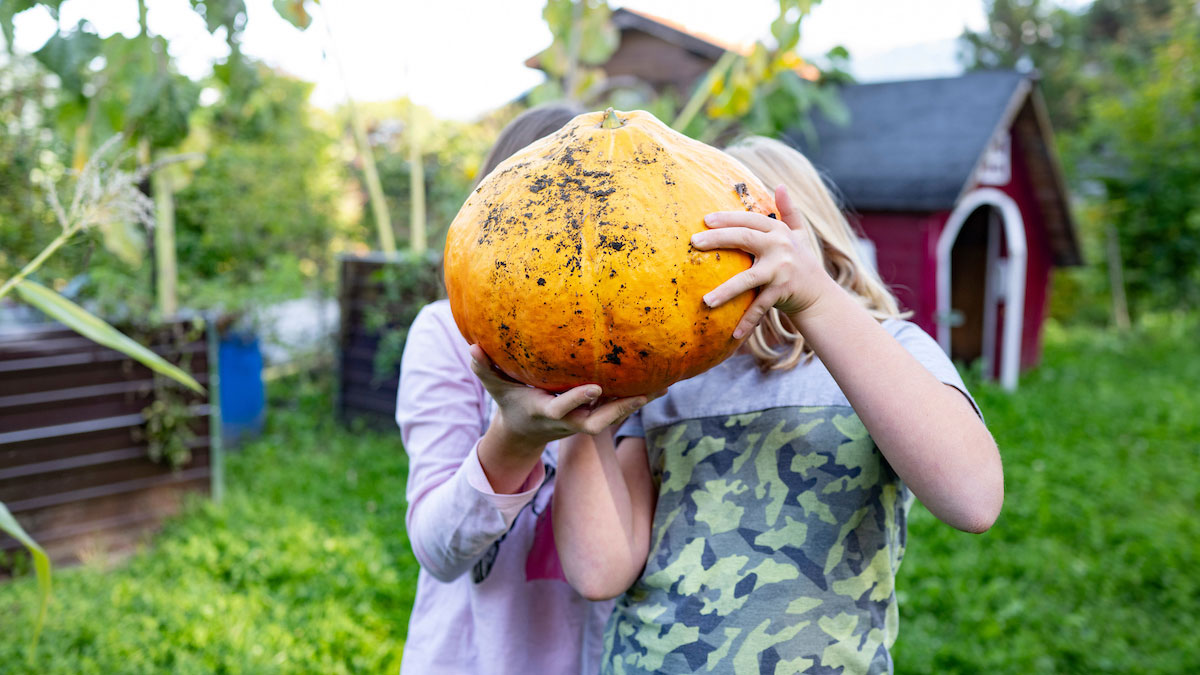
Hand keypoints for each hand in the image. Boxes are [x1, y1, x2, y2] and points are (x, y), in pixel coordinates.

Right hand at [468, 344, 651, 445]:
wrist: (525, 432)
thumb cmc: (510, 403)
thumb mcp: (496, 388)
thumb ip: (484, 368)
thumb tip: (472, 347)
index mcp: (547, 412)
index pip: (564, 409)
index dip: (578, 400)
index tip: (595, 387)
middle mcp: (569, 421)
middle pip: (599, 422)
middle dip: (620, 410)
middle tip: (643, 394)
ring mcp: (583, 421)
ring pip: (614, 417)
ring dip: (637, 403)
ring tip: (663, 385)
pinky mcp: (594, 416)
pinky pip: (618, 409)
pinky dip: (637, 397)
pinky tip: (660, 382)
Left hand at [691, 184, 836, 338]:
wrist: (819, 295)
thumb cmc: (801, 262)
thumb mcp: (798, 234)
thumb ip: (789, 211)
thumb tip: (781, 185)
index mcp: (779, 232)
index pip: (749, 220)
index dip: (728, 218)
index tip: (705, 220)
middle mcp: (781, 247)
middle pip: (744, 239)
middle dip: (718, 239)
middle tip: (694, 242)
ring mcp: (781, 271)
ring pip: (748, 279)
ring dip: (726, 291)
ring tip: (706, 300)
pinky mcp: (782, 293)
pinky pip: (759, 307)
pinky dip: (747, 321)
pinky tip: (732, 334)